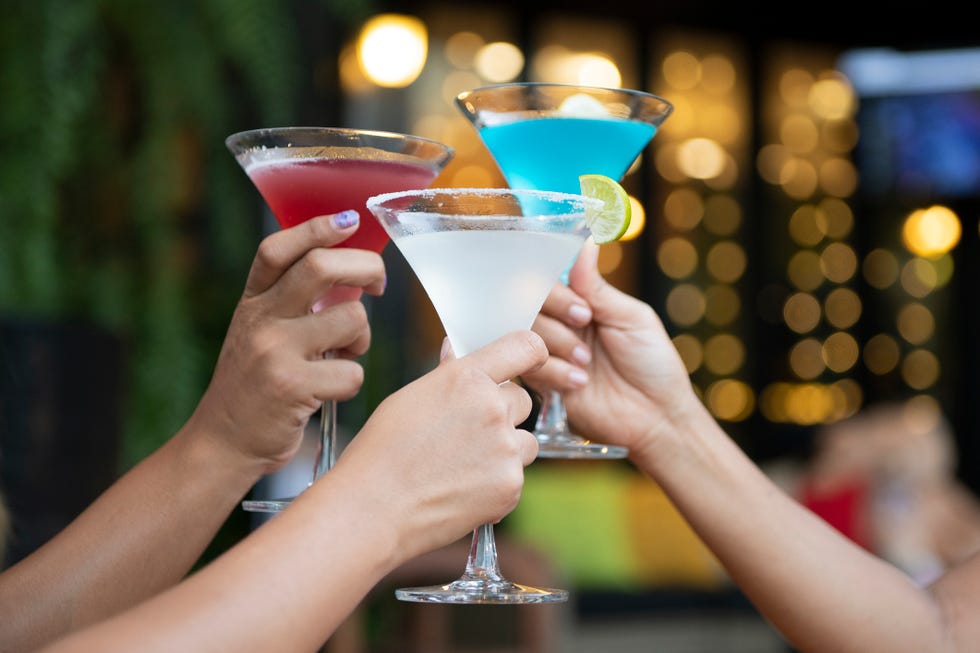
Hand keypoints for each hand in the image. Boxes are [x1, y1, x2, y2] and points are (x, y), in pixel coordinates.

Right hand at [184, 211, 385, 473]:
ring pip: (351, 320)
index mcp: (252, 301)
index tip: (350, 220)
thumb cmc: (255, 384)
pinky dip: (352, 382)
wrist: (222, 440)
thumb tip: (354, 273)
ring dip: (362, 338)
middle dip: (366, 268)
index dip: (317, 228)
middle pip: (321, 268)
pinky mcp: (292, 386)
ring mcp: (274, 351)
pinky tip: (331, 390)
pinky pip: (352, 372)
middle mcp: (259, 319)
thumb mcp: (261, 332)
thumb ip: (295, 302)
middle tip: (378, 285)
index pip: (278, 249)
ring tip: (346, 354)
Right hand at [332, 330, 545, 562]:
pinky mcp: (511, 486)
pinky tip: (461, 490)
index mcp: (466, 378)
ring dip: (505, 449)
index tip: (530, 362)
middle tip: (467, 433)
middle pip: (522, 399)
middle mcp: (493, 408)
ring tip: (462, 465)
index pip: (525, 347)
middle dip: (503, 412)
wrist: (373, 508)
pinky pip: (515, 477)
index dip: (532, 353)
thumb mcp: (410, 398)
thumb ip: (447, 376)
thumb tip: (457, 353)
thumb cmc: (381, 452)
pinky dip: (496, 483)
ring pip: (525, 441)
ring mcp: (505, 449)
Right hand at [524, 240, 696, 461]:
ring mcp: (550, 353)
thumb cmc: (653, 364)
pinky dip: (555, 372)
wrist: (656, 417)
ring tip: (587, 363)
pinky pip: (530, 367)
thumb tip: (586, 243)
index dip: (558, 291)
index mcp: (583, 304)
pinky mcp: (544, 383)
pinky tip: (580, 382)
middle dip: (557, 317)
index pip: (550, 281)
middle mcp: (562, 325)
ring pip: (526, 333)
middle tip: (585, 328)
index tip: (582, 308)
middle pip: (531, 303)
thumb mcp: (632, 318)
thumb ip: (598, 288)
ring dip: (559, 345)